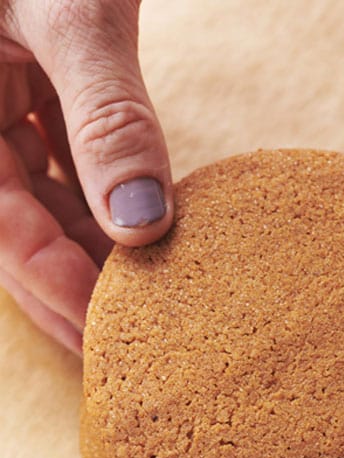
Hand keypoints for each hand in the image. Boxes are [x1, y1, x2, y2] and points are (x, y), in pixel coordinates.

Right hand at [0, 0, 172, 353]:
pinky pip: (52, 162)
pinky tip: (141, 233)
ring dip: (85, 253)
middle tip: (130, 353)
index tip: (112, 336)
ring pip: (32, 201)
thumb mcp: (71, 17)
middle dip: (67, 291)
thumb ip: (107, 114)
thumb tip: (145, 219)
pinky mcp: (27, 89)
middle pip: (10, 228)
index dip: (53, 286)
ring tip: (145, 309)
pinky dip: (95, 200)